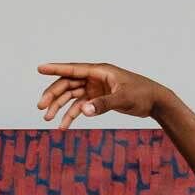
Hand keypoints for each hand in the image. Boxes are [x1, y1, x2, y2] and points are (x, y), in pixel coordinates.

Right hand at [37, 61, 167, 128]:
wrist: (155, 102)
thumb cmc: (141, 94)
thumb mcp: (122, 99)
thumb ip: (103, 104)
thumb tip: (84, 111)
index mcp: (100, 71)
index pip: (73, 69)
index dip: (55, 69)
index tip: (40, 69)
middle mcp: (95, 78)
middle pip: (68, 84)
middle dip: (53, 95)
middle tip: (41, 107)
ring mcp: (96, 89)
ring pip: (71, 96)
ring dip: (59, 107)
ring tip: (48, 119)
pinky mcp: (99, 99)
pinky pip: (80, 106)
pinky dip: (71, 115)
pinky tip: (63, 126)